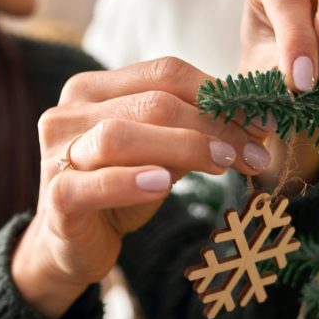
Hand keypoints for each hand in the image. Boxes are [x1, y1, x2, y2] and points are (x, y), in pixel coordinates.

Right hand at [12, 57, 273, 318]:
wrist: (72, 245)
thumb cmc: (118, 189)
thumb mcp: (159, 153)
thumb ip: (190, 131)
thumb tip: (253, 121)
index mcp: (93, 89)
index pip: (163, 73)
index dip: (218, 93)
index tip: (262, 119)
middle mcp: (69, 112)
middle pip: (150, 103)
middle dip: (212, 124)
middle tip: (254, 150)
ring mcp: (57, 152)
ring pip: (121, 135)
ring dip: (183, 146)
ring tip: (224, 163)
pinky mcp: (56, 196)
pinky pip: (94, 182)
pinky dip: (131, 181)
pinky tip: (163, 184)